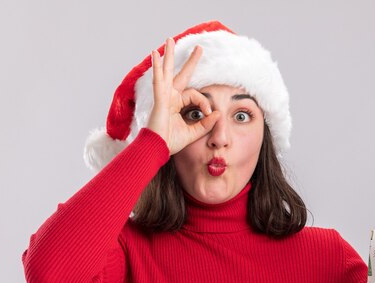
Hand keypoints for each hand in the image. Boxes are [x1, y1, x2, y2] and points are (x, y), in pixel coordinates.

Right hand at [146, 37, 220, 154]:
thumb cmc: (170, 143)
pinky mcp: (159, 100)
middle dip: (190, 61)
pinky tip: (155, 55)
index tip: (210, 113)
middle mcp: (169, 97)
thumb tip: (218, 113)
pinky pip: (158, 80)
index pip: (195, 95)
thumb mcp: (194, 132)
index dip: (204, 102)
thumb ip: (205, 123)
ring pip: (167, 72)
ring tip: (170, 40)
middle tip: (199, 47)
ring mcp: (163, 97)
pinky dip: (157, 67)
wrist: (157, 150)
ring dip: (169, 56)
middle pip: (181, 75)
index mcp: (176, 104)